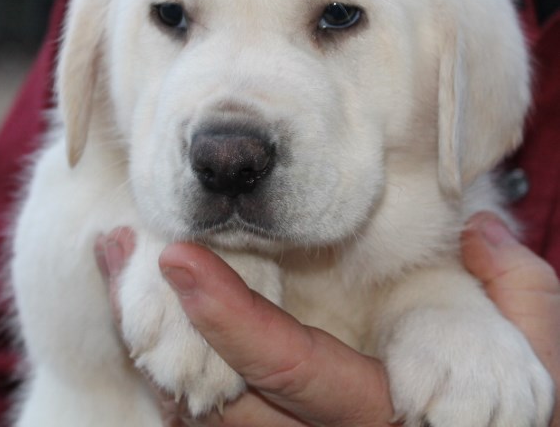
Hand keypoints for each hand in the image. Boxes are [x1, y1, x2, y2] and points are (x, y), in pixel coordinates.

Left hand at [97, 213, 559, 425]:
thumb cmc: (519, 409)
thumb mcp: (537, 354)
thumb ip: (518, 295)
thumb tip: (481, 232)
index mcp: (379, 411)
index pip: (291, 369)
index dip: (228, 318)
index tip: (176, 258)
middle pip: (217, 397)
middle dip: (161, 320)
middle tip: (121, 246)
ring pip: (200, 403)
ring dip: (153, 329)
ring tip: (122, 257)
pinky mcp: (280, 423)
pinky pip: (210, 401)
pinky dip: (173, 347)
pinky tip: (150, 298)